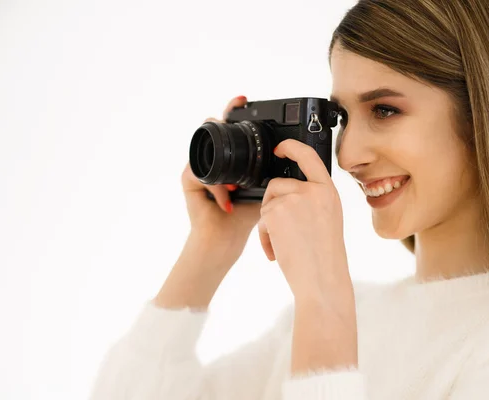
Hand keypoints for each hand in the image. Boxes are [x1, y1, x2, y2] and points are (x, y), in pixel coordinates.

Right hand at [181, 95, 260, 267]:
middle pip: (213, 129)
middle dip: (222, 118)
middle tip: (232, 112)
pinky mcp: (189, 180)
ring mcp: (199, 167)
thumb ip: (274, 172)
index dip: (236, 112)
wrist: (226, 241)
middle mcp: (214, 158)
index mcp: (232, 158)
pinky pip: (200, 173)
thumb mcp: (265, 189)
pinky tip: (230, 198)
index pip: (233, 129)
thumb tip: (299, 155)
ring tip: (233, 169)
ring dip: (218, 153)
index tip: (245, 99)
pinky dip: (217, 187)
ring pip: (204, 147)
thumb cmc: (247, 217)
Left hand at [258, 139, 351, 299]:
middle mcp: (313, 191)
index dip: (292, 147)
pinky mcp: (276, 212)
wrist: (322, 281)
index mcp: (328, 191)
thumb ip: (312, 201)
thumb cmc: (325, 258)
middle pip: (278, 184)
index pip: (309, 156)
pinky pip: (261, 219)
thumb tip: (284, 193)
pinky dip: (265, 237)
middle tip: (284, 232)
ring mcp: (294, 199)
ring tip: (283, 246)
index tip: (280, 148)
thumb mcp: (327, 219)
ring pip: (267, 202)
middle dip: (273, 205)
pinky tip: (277, 252)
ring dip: (269, 224)